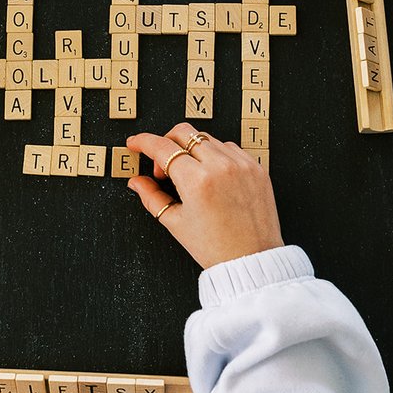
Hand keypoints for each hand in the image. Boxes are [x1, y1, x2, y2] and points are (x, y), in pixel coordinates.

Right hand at [126, 124, 282, 269]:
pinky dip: (216, 156)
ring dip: (192, 151)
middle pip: (184, 132)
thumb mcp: (175, 223)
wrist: (252, 260)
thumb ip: (151, 197)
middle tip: (164, 168)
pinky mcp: (256, 167)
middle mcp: (220, 166)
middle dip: (166, 143)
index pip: (162, 148)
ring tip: (191, 177)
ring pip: (206, 138)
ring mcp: (241, 164)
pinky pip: (230, 148)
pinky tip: (212, 176)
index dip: (143, 142)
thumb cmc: (215, 248)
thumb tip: (136, 182)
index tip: (135, 143)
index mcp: (197, 181)